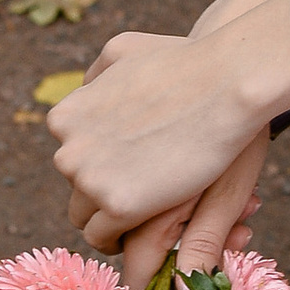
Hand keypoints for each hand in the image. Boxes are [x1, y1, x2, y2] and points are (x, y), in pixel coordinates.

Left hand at [48, 0, 289, 289]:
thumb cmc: (187, 63)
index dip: (105, 164)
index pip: (73, 158)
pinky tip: (150, 226)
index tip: (135, 166)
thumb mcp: (122, 50)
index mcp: (65, 119)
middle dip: (109, 192)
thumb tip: (87, 86)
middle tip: (149, 190)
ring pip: (86, 218)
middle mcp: (68, 149)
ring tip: (153, 211)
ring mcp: (89, 178)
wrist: (225, 82)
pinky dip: (123, 238)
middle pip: (78, 190)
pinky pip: (103, 237)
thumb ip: (98, 74)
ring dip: (114, 218)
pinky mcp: (117, 204)